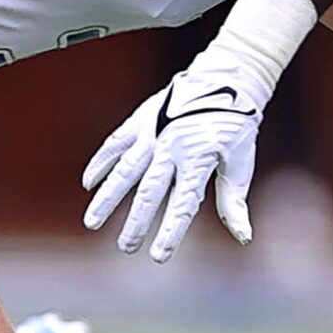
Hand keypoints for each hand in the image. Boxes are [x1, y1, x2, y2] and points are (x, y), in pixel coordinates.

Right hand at [82, 54, 272, 262]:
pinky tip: (89, 183)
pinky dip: (101, 163)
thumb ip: (234, 201)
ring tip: (92, 222)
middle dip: (136, 222)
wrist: (225, 78)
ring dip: (107, 198)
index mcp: (198, 160)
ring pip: (124, 171)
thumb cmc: (236, 124)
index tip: (159, 255)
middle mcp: (171, 148)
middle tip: (126, 247)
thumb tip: (243, 237)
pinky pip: (116, 144)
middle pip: (148, 192)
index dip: (170, 232)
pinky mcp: (142, 120)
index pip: (181, 204)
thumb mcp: (241, 162)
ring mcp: (153, 132)